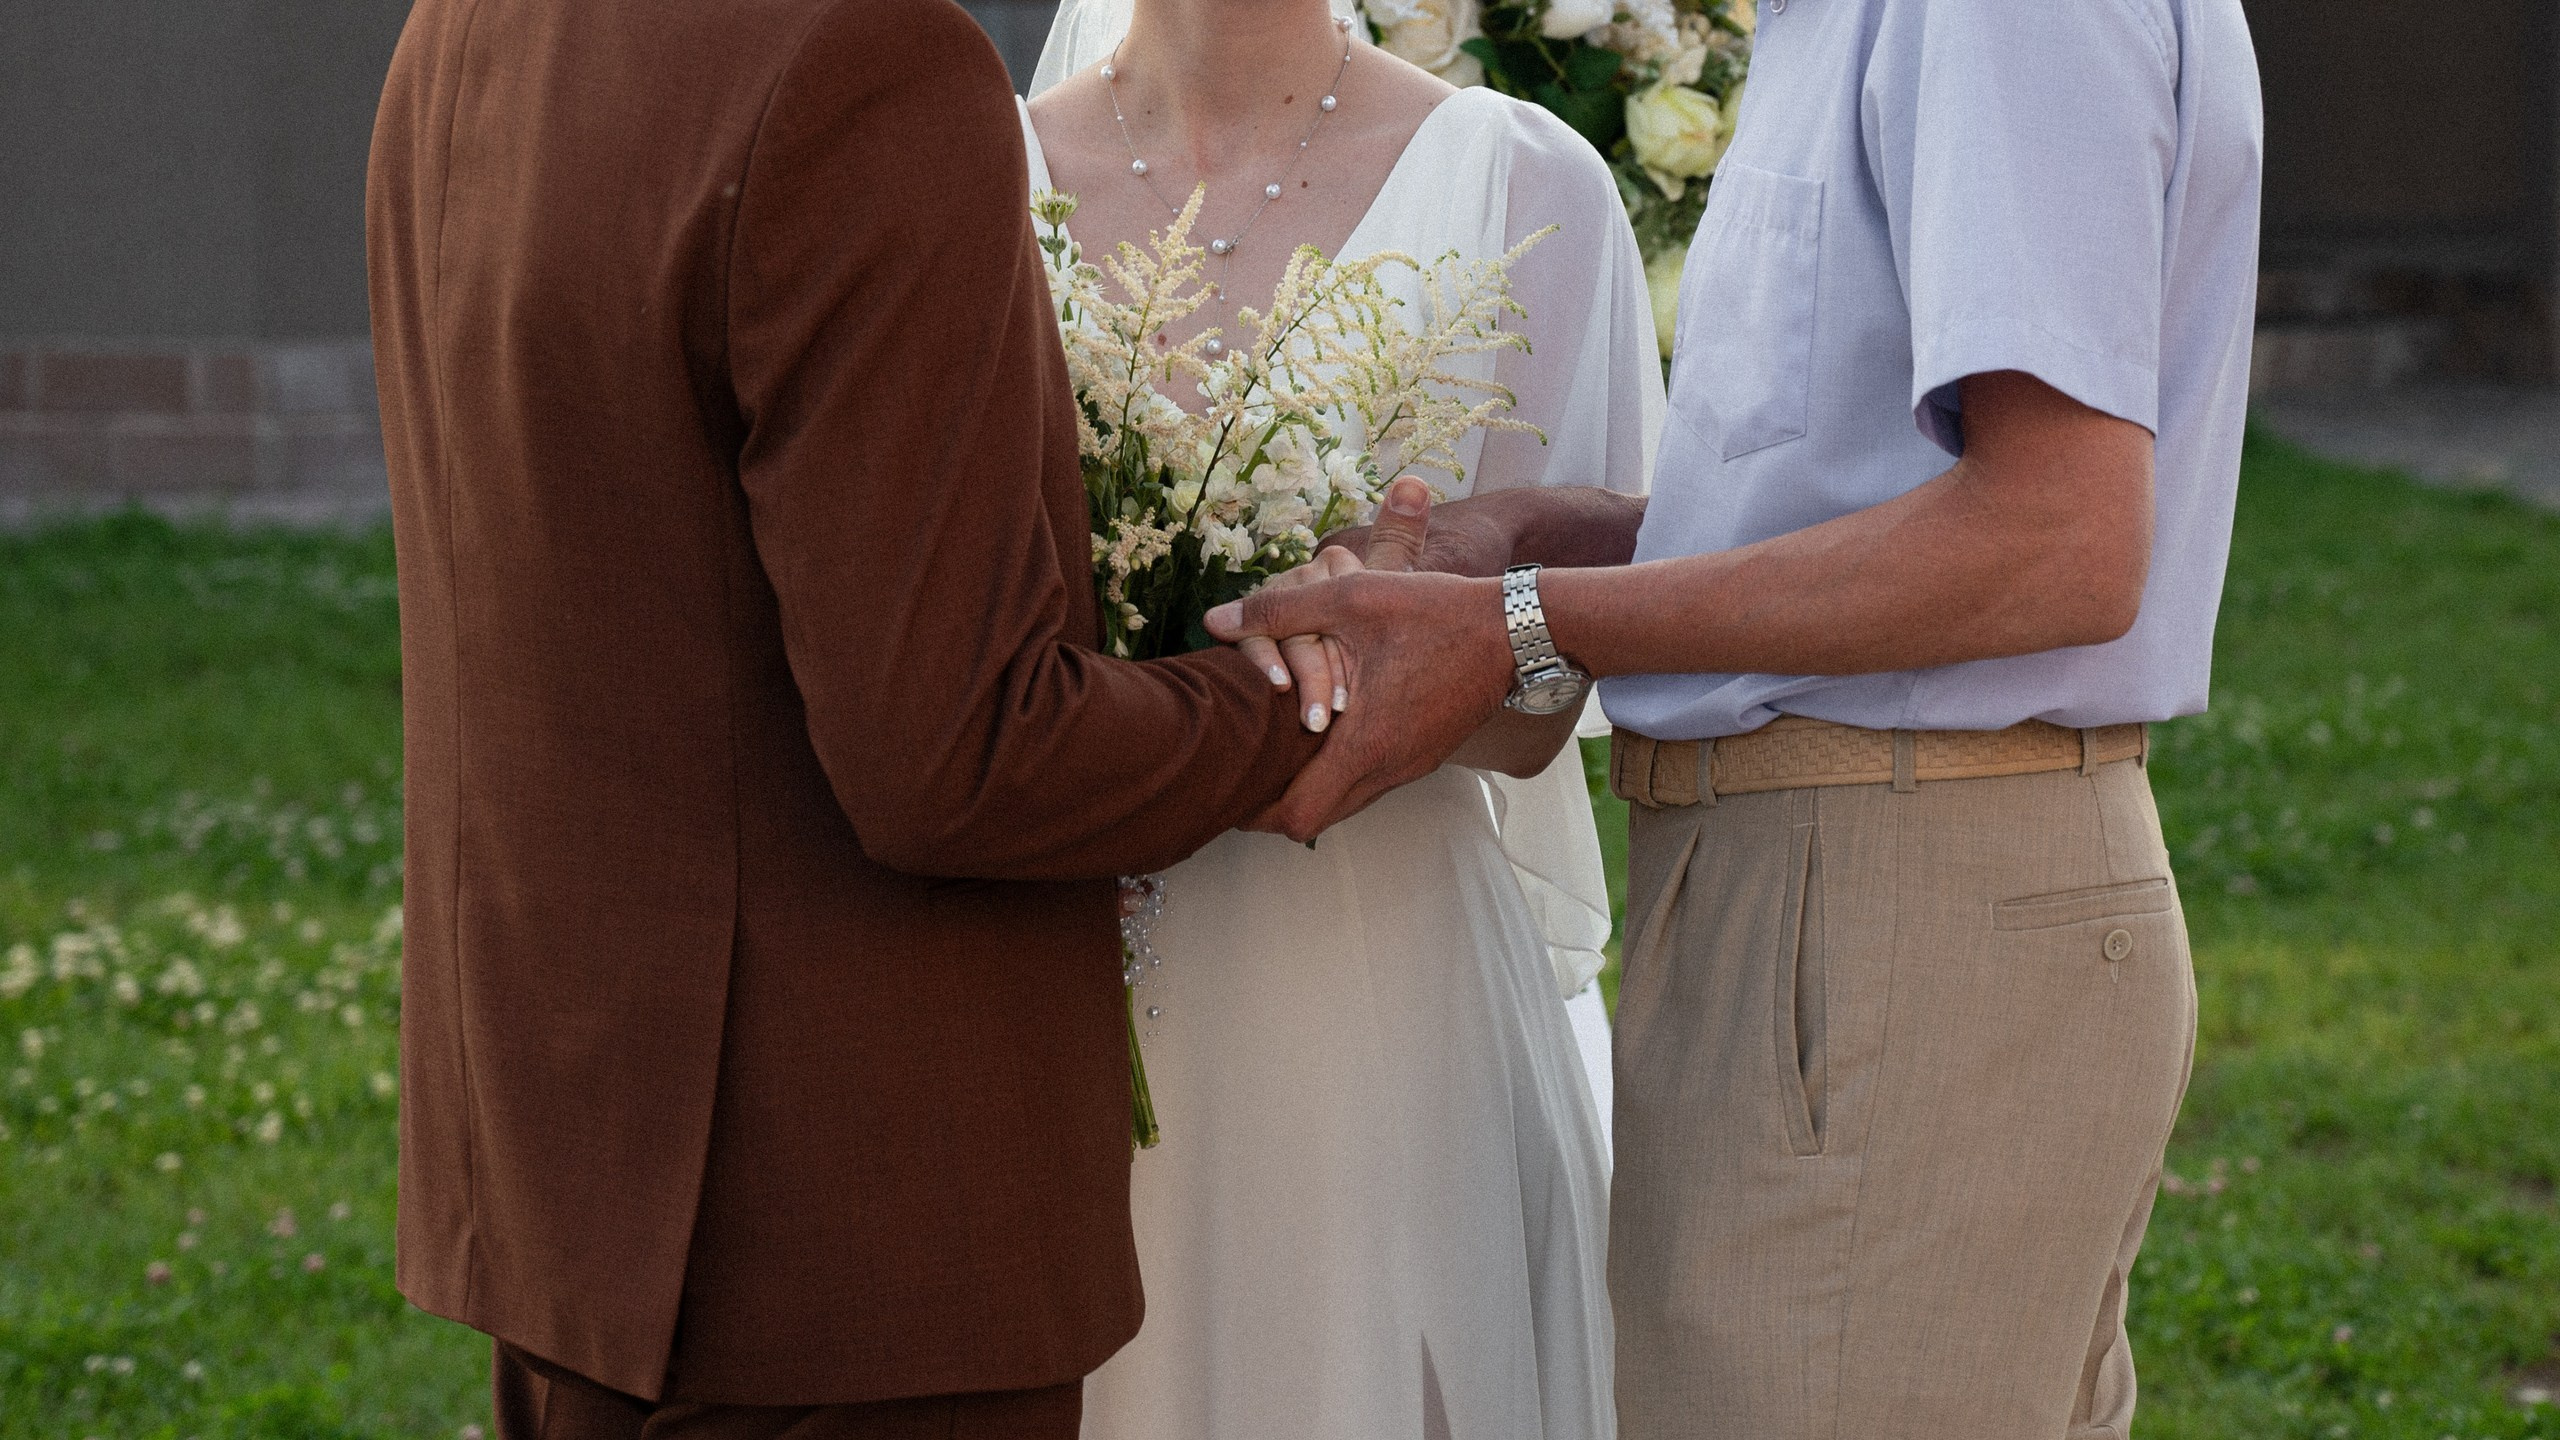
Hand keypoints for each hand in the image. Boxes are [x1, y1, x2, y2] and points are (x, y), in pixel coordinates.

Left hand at [1211, 480, 1515, 841]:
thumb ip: (1279, 610)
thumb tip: (1212, 621)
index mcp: (1365, 745)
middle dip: (1274, 804)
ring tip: (1278, 746)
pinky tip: (1326, 726)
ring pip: (1345, 801)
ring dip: (1310, 784)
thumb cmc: (1435, 610)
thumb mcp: (1351, 598)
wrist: (1519, 628)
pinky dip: (1342, 769)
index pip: (1297, 817)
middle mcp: (1389, 769)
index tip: (1230, 784)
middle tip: (1244, 769)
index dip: (1255, 812)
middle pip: (1316, 819)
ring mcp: (1411, 765)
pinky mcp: (1426, 753)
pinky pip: (1372, 780)